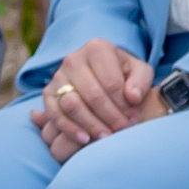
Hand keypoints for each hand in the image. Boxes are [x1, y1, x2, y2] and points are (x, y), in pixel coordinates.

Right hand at [39, 41, 157, 156]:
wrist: (100, 74)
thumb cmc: (123, 73)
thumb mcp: (139, 71)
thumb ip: (141, 81)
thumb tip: (133, 98)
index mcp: (97, 48)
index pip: (111, 82)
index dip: (124, 105)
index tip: (133, 119)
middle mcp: (73, 59)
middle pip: (92, 94)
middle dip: (110, 117)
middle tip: (122, 131)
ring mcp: (58, 76)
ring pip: (72, 104)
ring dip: (91, 124)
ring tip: (106, 138)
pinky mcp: (48, 93)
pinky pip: (55, 114)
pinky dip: (69, 129)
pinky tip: (85, 140)